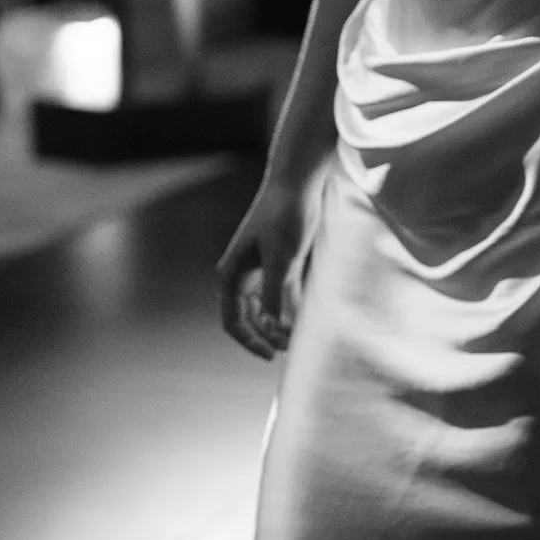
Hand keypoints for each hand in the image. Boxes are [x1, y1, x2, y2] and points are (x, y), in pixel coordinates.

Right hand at [216, 176, 312, 359]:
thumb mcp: (282, 256)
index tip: (271, 356)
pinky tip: (306, 320)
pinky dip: (291, 309)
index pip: (233, 320)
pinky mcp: (281, 263)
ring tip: (299, 341)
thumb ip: (276, 291)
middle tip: (290, 351)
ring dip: (279, 326)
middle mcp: (243, 275)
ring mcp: (262, 269)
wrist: (297, 183)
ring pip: (266, 308)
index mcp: (233, 274)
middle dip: (266, 336)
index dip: (250, 341)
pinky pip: (283, 295)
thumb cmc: (285, 216)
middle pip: (249, 318)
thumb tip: (272, 324)